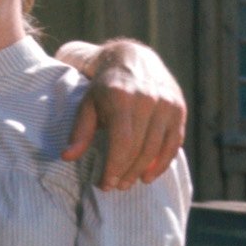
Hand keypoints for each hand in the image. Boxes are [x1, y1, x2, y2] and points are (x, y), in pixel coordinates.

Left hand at [60, 37, 185, 190]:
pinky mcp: (178, 108)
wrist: (132, 58)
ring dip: (143, 170)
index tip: (105, 184)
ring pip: (157, 148)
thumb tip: (67, 157)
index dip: (114, 167)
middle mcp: (148, 99)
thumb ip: (79, 131)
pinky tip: (150, 175)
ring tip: (130, 182)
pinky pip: (174, 143)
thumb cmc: (104, 87)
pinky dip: (163, 162)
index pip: (122, 142)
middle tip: (116, 186)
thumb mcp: (87, 104)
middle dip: (127, 172)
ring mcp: (166, 103)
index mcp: (122, 98)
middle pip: (140, 148)